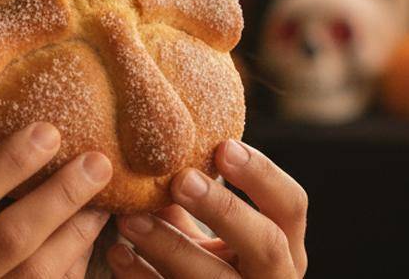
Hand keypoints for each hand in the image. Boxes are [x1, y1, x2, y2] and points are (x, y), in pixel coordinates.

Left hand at [108, 140, 307, 277]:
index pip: (290, 204)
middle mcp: (274, 278)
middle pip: (264, 243)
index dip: (261, 174)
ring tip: (129, 218)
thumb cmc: (207, 264)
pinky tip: (117, 253)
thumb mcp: (216, 234)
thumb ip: (197, 198)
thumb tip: (155, 144)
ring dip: (169, 245)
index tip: (223, 145)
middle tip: (180, 180)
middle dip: (222, 209)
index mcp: (284, 246)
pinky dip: (143, 278)